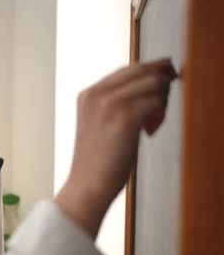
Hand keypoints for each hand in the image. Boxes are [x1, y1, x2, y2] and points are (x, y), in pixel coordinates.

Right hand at [57, 59, 177, 237]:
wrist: (87, 184)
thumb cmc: (96, 160)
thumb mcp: (97, 122)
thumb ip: (114, 103)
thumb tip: (147, 87)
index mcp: (88, 94)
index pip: (126, 69)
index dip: (150, 69)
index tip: (165, 74)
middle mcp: (97, 94)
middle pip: (142, 71)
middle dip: (161, 81)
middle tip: (166, 97)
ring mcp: (110, 105)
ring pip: (152, 84)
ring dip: (162, 99)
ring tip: (154, 119)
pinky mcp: (125, 119)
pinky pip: (156, 103)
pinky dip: (160, 113)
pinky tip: (151, 128)